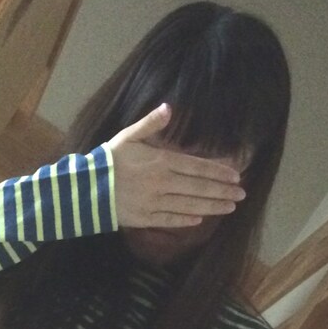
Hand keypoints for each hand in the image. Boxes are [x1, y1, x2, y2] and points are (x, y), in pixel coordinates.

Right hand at [105, 103, 245, 228]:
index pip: (197, 167)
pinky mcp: (144, 218)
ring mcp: (153, 203)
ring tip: (229, 208)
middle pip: (198, 188)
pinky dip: (185, 220)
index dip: (218, 172)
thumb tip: (170, 108)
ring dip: (211, 207)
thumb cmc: (108, 160)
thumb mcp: (128, 136)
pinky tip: (199, 220)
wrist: (85, 189)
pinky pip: (169, 220)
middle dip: (222, 192)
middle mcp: (162, 183)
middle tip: (241, 195)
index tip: (236, 176)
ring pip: (189, 206)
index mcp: (161, 161)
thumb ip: (151, 124)